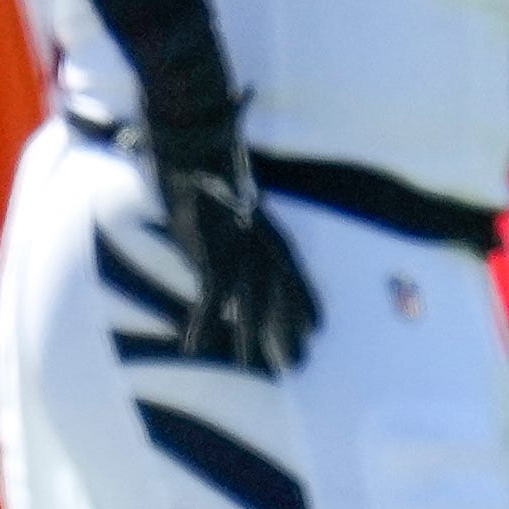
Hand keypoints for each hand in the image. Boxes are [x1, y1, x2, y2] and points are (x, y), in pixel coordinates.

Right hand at [151, 111, 318, 373]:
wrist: (191, 144)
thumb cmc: (202, 158)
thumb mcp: (225, 187)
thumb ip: (231, 212)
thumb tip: (227, 220)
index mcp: (265, 225)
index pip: (294, 270)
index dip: (305, 300)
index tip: (317, 329)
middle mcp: (259, 240)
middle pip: (280, 293)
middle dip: (288, 328)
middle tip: (299, 364)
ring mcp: (237, 248)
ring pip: (250, 302)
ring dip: (251, 335)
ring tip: (251, 364)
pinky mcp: (210, 252)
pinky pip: (208, 297)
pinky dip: (202, 323)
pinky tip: (193, 345)